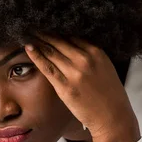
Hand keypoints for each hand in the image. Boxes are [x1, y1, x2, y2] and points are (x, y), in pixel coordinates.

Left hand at [23, 34, 140, 141]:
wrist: (113, 117)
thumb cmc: (110, 94)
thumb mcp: (105, 67)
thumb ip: (92, 55)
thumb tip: (73, 46)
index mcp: (96, 52)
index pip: (72, 35)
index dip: (58, 29)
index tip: (48, 24)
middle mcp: (85, 59)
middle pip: (59, 40)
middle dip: (45, 32)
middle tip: (33, 25)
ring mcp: (74, 73)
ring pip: (51, 51)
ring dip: (38, 41)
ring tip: (28, 33)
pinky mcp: (65, 87)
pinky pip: (47, 67)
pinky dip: (36, 56)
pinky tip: (28, 48)